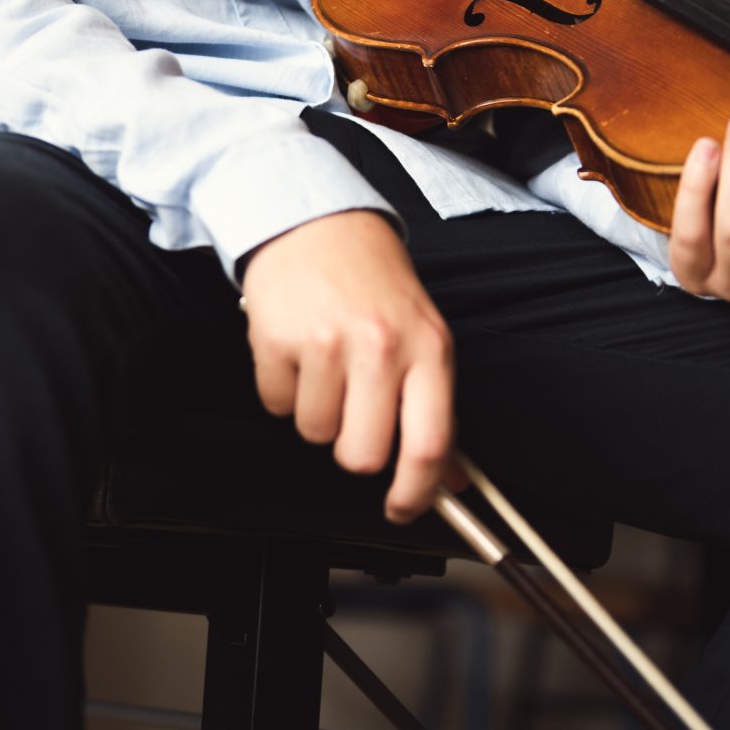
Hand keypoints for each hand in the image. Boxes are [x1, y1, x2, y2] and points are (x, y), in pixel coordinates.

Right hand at [240, 209, 459, 522]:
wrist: (316, 220)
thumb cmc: (374, 282)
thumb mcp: (423, 336)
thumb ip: (435, 409)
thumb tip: (453, 480)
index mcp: (428, 348)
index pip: (429, 444)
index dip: (416, 493)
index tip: (403, 508)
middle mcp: (380, 345)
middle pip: (362, 455)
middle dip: (354, 449)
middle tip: (353, 413)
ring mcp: (326, 342)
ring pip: (315, 434)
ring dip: (316, 414)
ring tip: (325, 368)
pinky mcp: (276, 338)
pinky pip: (275, 404)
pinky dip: (282, 389)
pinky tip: (297, 352)